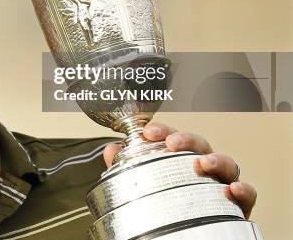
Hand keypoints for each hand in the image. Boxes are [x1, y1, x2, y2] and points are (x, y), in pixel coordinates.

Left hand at [103, 122, 256, 218]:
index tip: (149, 131)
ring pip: (226, 163)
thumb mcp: (143, 187)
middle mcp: (201, 169)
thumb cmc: (169, 206)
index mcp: (179, 160)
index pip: (172, 138)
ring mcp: (220, 184)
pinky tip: (232, 189)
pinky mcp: (237, 205)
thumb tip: (111, 151)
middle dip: (186, 139)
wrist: (189, 235)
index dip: (162, 130)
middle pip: (199, 145)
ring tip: (203, 163)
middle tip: (173, 142)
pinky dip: (243, 189)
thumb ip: (127, 169)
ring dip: (216, 159)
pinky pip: (247, 193)